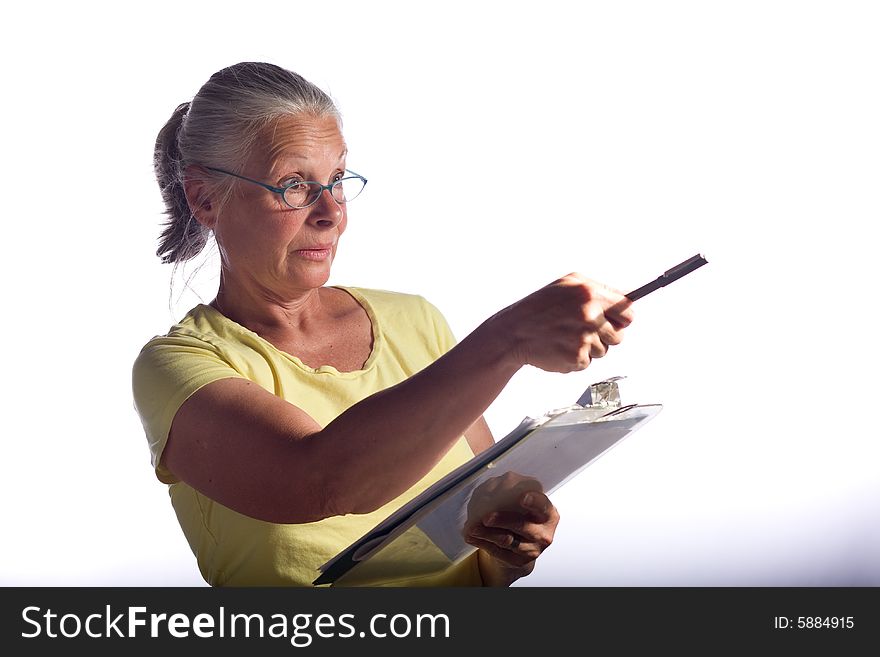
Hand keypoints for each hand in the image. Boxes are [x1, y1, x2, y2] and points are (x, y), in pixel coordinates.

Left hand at [463, 472, 559, 584]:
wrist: (519, 546)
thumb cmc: (520, 518)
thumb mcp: (521, 504)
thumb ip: (511, 495)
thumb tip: (492, 489)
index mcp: (548, 513)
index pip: (543, 506)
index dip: (534, 501)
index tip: (522, 497)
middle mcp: (543, 533)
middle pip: (523, 526)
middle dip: (503, 520)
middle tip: (486, 517)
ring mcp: (532, 549)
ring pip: (507, 540)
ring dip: (487, 533)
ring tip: (472, 527)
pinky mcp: (518, 561)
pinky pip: (497, 551)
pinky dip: (482, 542)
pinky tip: (472, 535)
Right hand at [489, 273, 632, 372]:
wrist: (513, 332)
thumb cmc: (538, 308)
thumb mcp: (567, 284)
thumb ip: (598, 289)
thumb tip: (625, 299)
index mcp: (590, 294)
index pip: (627, 310)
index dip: (622, 318)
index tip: (617, 321)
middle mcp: (589, 315)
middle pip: (619, 335)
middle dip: (605, 336)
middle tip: (584, 331)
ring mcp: (584, 338)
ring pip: (603, 351)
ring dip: (589, 348)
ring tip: (567, 337)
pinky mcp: (576, 358)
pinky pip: (587, 362)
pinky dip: (576, 358)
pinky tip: (560, 347)